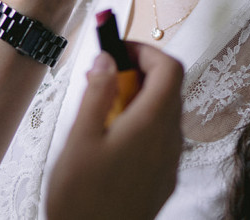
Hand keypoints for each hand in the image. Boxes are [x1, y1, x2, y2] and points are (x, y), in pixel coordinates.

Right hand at [46, 45, 183, 219]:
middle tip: (100, 76)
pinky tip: (108, 137)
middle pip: (168, 87)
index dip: (145, 50)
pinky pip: (160, 136)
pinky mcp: (163, 178)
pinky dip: (140, 122)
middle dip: (136, 72)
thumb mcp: (80, 139)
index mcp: (151, 125)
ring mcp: (169, 161)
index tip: (117, 48)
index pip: (169, 68)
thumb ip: (97, 93)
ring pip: (164, 112)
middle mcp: (169, 141)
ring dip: (137, 98)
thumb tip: (107, 59)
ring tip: (98, 108)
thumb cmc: (83, 201)